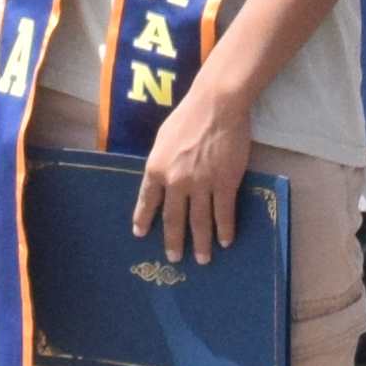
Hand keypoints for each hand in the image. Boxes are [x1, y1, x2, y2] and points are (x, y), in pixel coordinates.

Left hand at [132, 82, 255, 261]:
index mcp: (156, 169)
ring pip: (200, 222)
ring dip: (201, 243)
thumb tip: (160, 179)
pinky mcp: (224, 184)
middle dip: (174, 241)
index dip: (143, 219)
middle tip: (175, 259)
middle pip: (174, 219)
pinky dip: (225, 230)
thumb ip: (161, 162)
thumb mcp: (163, 138)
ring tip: (203, 259)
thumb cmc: (188, 116)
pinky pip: (224, 213)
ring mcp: (201, 185)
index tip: (140, 234)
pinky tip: (225, 241)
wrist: (216, 106)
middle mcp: (176, 182)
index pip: (147, 201)